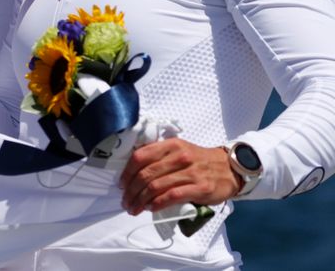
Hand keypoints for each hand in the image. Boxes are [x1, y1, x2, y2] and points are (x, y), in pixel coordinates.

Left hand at [119, 138, 240, 214]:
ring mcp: (191, 172)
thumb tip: (133, 172)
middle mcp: (180, 156)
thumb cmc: (198, 161)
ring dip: (141, 200)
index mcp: (171, 145)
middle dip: (131, 190)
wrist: (230, 168)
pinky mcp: (200, 187)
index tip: (121, 184)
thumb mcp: (179, 150)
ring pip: (156, 186)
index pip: (140, 156)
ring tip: (134, 208)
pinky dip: (157, 203)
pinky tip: (150, 208)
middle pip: (145, 174)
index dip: (127, 172)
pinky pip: (172, 196)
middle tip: (125, 201)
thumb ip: (159, 156)